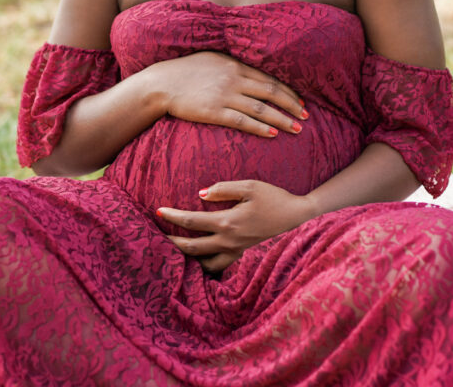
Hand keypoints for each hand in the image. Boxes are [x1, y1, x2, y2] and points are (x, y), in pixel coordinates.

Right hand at [146, 51, 307, 137]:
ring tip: (297, 128)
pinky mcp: (214, 111)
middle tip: (306, 116)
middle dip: (291, 104)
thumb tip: (249, 71)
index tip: (299, 101)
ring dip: (282, 119)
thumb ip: (231, 65)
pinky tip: (273, 134)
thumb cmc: (184, 71)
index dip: (287, 90)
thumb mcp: (211, 59)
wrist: (161, 83)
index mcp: (234, 64)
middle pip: (271, 92)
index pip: (268, 78)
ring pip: (261, 108)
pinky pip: (243, 121)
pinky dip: (260, 127)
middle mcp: (233, 78)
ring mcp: (224, 95)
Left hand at [158, 180, 318, 272]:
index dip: (172, 216)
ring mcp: (236, 251)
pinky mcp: (242, 254)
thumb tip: (200, 194)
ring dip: (186, 258)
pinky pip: (218, 266)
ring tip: (173, 251)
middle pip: (191, 247)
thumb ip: (224, 188)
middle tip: (154, 236)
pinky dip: (204, 265)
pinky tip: (197, 260)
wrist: (298, 217)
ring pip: (203, 263)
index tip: (157, 211)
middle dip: (171, 242)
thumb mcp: (250, 186)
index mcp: (227, 222)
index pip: (191, 222)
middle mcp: (228, 241)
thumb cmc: (274, 198)